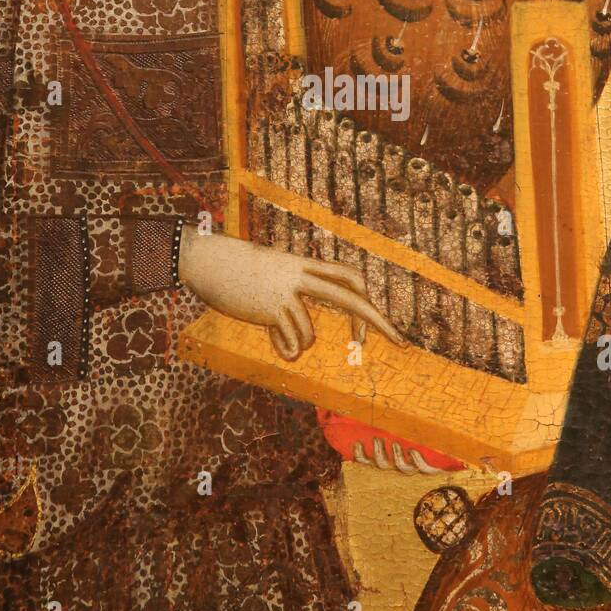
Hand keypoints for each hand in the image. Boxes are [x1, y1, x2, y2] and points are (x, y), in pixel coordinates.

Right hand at [178, 230, 405, 359]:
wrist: (208, 261)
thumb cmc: (237, 272)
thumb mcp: (272, 279)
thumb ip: (291, 305)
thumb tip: (301, 346)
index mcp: (304, 265)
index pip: (349, 277)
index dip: (366, 300)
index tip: (374, 326)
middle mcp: (302, 277)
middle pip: (352, 299)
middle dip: (379, 323)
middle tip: (403, 342)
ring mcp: (287, 293)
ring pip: (310, 334)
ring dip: (297, 342)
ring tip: (276, 333)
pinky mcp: (271, 308)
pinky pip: (289, 343)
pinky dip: (284, 349)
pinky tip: (267, 337)